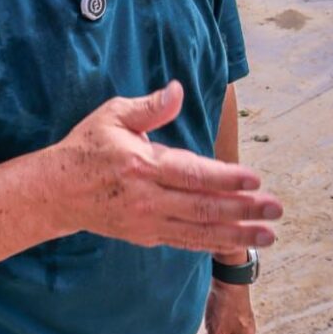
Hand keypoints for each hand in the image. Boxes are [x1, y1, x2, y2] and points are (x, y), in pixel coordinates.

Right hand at [57, 81, 282, 252]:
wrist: (57, 192)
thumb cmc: (87, 147)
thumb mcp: (113, 115)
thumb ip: (149, 106)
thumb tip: (178, 90)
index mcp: (141, 165)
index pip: (192, 174)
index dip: (226, 178)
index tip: (255, 180)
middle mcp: (147, 199)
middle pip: (203, 207)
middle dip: (244, 210)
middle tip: (276, 209)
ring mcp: (147, 222)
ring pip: (199, 231)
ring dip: (236, 234)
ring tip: (267, 235)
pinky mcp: (146, 236)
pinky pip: (186, 241)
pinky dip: (213, 243)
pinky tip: (236, 243)